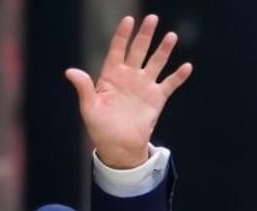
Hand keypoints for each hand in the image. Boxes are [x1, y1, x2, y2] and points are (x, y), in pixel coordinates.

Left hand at [65, 15, 192, 168]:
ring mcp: (144, 86)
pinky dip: (178, 76)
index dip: (122, 35)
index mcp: (111, 76)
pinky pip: (170, 84)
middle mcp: (129, 77)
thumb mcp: (89, 108)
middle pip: (138, 51)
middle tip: (152, 18)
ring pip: (156, 63)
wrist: (118, 147)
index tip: (128, 20)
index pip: (117, 50)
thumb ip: (84, 88)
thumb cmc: (100, 128)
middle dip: (145, 35)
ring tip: (171, 36)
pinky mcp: (156, 98)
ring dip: (163, 50)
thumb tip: (70, 71)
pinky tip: (186, 67)